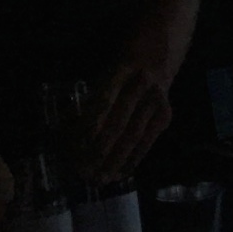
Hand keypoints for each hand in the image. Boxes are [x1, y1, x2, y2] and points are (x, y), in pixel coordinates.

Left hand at [80, 62, 172, 182]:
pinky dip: (135, 158)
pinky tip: (122, 173)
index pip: (104, 101)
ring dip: (115, 160)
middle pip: (119, 123)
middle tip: (83, 172)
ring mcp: (157, 100)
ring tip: (100, 179)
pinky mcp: (165, 113)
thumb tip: (67, 131)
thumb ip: (92, 99)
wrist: (163, 52)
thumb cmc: (125, 65)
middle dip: (100, 150)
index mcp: (122, 70)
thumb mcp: (106, 72)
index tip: (75, 147)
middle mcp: (142, 85)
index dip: (90, 125)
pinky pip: (149, 140)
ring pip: (134, 135)